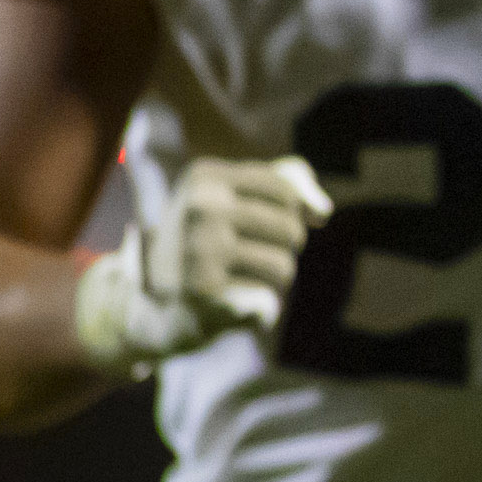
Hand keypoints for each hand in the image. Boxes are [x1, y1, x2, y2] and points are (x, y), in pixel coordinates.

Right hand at [72, 155, 330, 373]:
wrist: (156, 303)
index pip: (285, 191)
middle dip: (280, 249)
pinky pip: (268, 298)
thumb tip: (324, 211)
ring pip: (284, 267)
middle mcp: (200, 207)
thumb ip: (291, 185)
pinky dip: (257, 305)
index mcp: (204, 176)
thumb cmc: (208, 241)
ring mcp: (200, 248)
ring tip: (237, 279)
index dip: (287, 214)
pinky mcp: (204, 290)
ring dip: (271, 280)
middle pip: (292, 230)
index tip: (254, 224)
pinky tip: (226, 302)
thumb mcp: (238, 198)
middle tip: (242, 256)